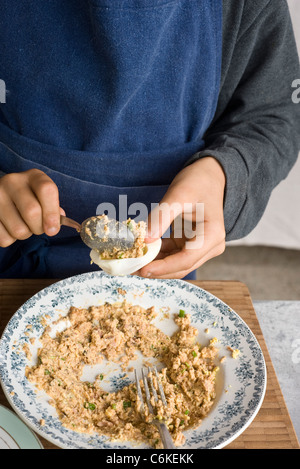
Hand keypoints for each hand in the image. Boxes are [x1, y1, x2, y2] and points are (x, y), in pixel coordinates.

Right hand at [0, 169, 63, 246]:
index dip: (52, 213)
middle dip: (39, 228)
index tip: (53, 230)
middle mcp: (13, 182)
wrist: (4, 195)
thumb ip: (53, 209)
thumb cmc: (31, 199)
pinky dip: (11, 239)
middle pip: (32, 212)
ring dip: (25, 234)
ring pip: (18, 229)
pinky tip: (10, 227)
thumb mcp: (44, 198)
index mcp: (33, 176)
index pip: (47, 190)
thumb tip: (54, 225)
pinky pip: (4, 238)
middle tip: (38, 228)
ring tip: (23, 225)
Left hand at [137, 157, 225, 278]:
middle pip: (181, 267)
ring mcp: (201, 247)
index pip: (186, 260)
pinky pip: (172, 255)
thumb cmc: (198, 181)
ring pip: (175, 265)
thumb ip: (162, 216)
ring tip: (131, 263)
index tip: (141, 269)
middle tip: (130, 268)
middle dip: (155, 270)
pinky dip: (157, 256)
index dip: (163, 267)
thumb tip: (145, 239)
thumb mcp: (179, 194)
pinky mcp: (191, 245)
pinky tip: (140, 253)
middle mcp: (210, 246)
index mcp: (212, 236)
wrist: (209, 176)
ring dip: (154, 265)